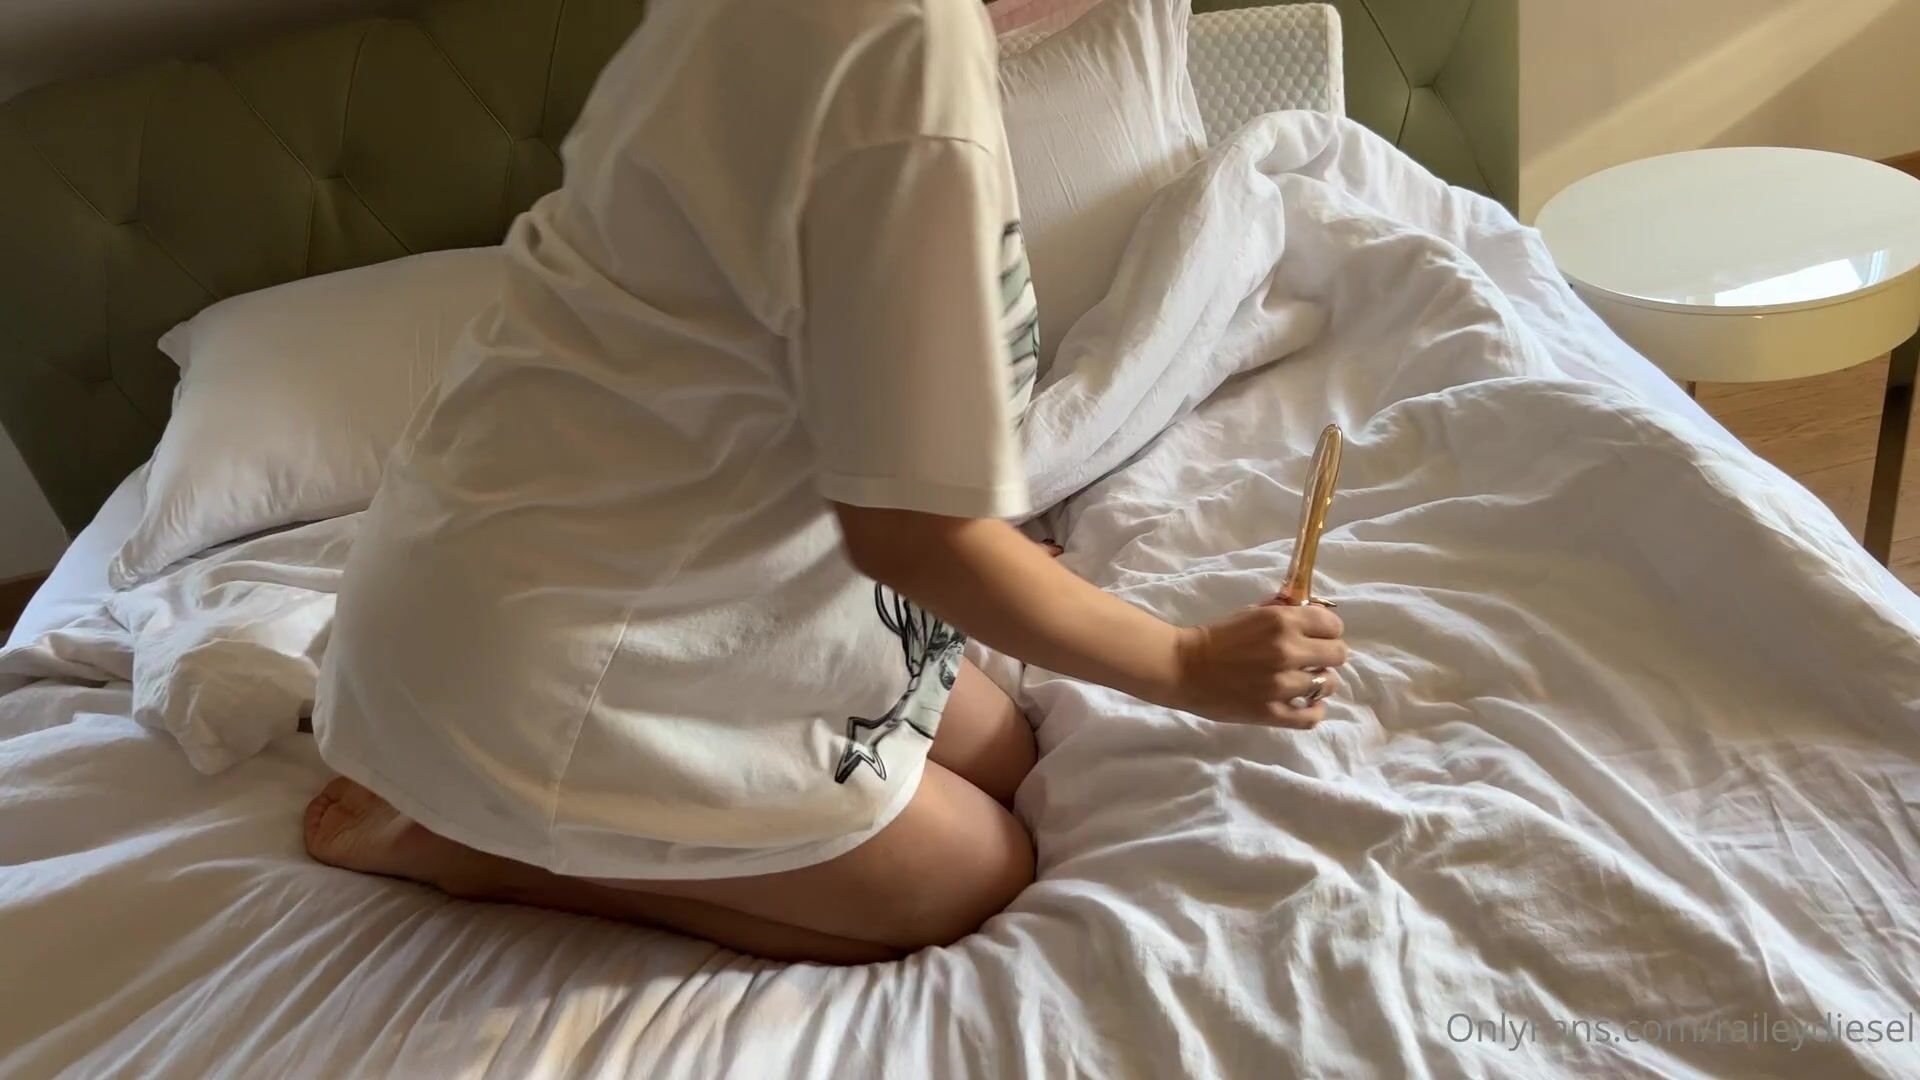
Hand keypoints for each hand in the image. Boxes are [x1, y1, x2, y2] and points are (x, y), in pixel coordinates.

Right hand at [1171, 603, 1347, 727]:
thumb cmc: (1216, 637)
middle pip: (1338, 655)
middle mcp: (1288, 651)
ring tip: (1304, 682)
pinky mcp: (1272, 712)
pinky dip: (1315, 710)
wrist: (1183, 667)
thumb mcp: (1252, 614)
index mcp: (1282, 621)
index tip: (1317, 637)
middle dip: (1327, 656)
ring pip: (1328, 685)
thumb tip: (1312, 611)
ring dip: (1319, 682)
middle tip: (1311, 660)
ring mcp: (1282, 685)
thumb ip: (1283, 612)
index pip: (1333, 626)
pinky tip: (1308, 705)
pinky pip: (1312, 716)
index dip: (1327, 632)